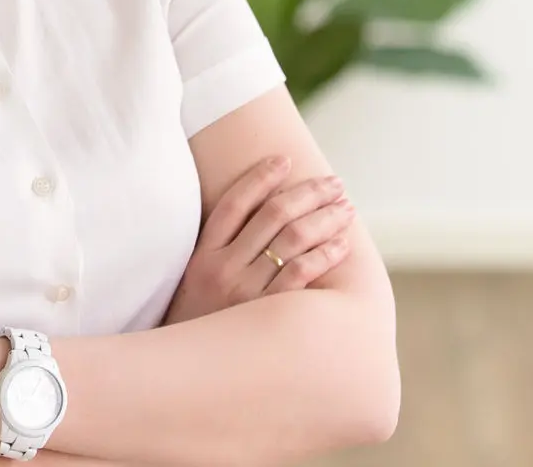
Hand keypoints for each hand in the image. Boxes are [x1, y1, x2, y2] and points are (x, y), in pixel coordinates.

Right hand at [161, 155, 354, 324]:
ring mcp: (245, 292)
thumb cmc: (199, 322)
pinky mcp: (265, 315)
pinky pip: (301, 275)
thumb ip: (219, 251)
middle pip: (272, 214)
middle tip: (334, 184)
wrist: (187, 373)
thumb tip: (259, 216)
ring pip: (293, 239)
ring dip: (325, 218)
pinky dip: (324, 255)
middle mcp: (223, 268)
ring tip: (345, 209)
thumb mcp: (194, 281)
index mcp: (203, 254)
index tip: (285, 160)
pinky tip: (341, 244)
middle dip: (309, 193)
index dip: (261, 176)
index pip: (234, 202)